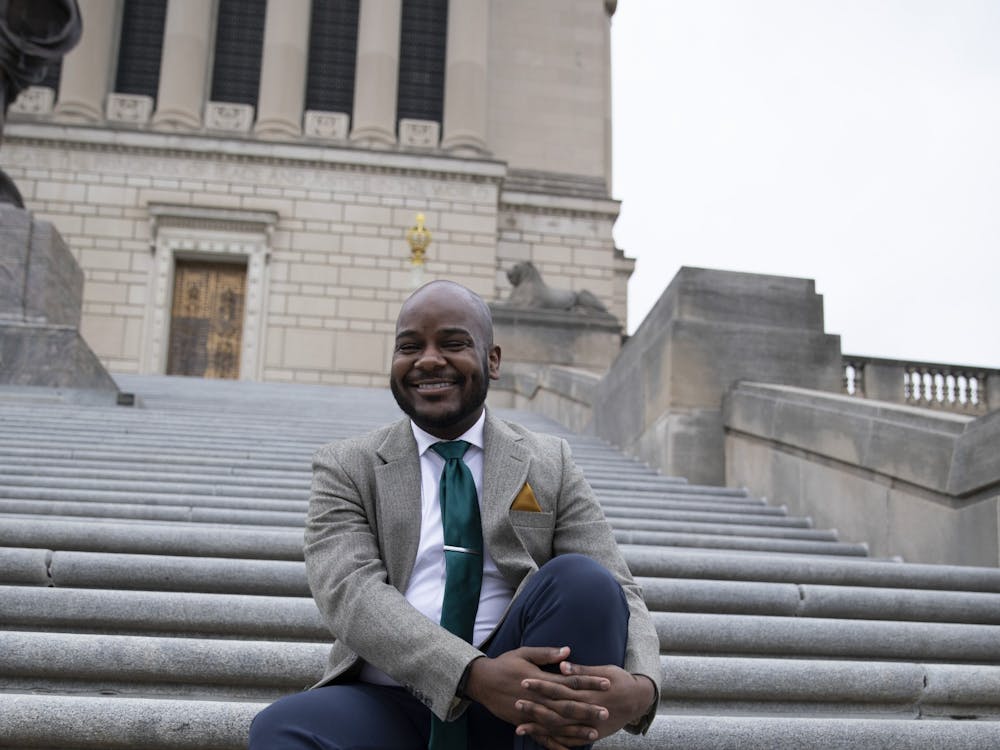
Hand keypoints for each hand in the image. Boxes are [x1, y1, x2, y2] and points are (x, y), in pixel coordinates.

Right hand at [464, 647, 612, 747]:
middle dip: (588, 710)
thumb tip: (568, 651)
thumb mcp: (524, 653)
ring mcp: (531, 713)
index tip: (607, 683)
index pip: (571, 681)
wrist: (482, 681)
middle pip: (567, 706)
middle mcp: (538, 698)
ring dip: (576, 730)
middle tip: (606, 713)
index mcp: (541, 679)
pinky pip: (542, 737)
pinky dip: (556, 744)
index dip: (589, 682)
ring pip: (557, 725)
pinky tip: (569, 749)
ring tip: (594, 733)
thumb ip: (547, 654)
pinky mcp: (524, 723)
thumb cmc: (504, 664)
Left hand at [515, 663, 656, 747]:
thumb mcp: (605, 670)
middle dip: (536, 708)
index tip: (524, 682)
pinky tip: (540, 740)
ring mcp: (590, 726)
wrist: (639, 701)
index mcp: (589, 692)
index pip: (560, 689)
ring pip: (561, 729)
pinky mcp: (592, 735)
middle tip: (517, 703)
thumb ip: (582, 670)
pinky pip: (570, 741)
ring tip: (520, 727)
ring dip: (540, 728)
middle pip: (556, 711)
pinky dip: (554, 742)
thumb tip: (562, 665)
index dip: (541, 685)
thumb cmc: (621, 680)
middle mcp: (588, 711)